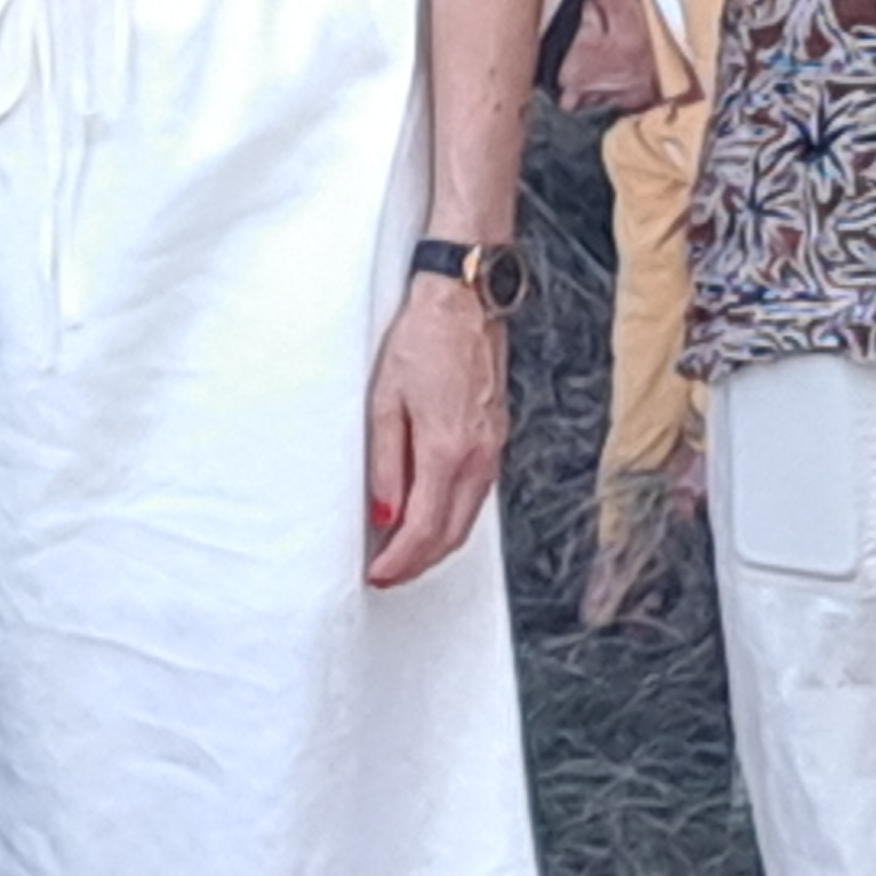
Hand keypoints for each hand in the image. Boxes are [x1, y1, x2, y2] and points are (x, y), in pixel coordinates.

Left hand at [362, 268, 510, 588]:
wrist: (464, 301)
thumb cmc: (421, 340)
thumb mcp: (385, 401)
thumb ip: (386, 463)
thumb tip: (385, 513)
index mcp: (448, 450)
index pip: (424, 528)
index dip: (400, 560)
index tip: (378, 574)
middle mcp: (478, 457)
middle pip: (451, 534)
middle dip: (419, 563)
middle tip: (388, 574)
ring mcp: (493, 449)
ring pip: (468, 519)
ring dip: (437, 544)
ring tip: (404, 554)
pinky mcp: (497, 438)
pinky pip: (477, 496)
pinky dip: (454, 518)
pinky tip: (433, 517)